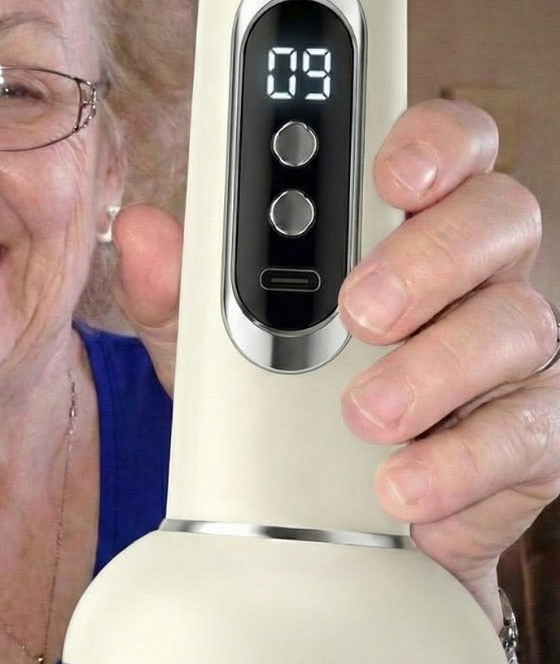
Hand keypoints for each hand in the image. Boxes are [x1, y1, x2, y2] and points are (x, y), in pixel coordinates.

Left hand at [114, 99, 559, 611]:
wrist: (316, 520)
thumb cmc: (275, 406)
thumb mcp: (208, 345)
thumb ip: (179, 288)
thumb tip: (142, 232)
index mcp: (399, 227)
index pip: (445, 147)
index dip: (432, 143)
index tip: (389, 174)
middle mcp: (468, 276)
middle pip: (498, 214)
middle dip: (430, 255)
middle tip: (361, 309)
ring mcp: (506, 354)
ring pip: (519, 322)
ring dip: (435, 367)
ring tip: (363, 415)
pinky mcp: (526, 437)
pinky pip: (528, 434)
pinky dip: (461, 461)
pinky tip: (402, 485)